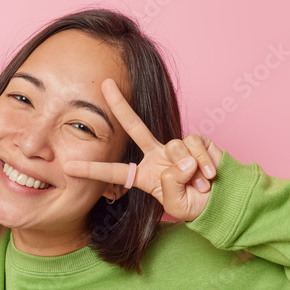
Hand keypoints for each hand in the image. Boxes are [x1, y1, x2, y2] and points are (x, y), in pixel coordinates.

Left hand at [63, 79, 222, 221]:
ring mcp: (176, 147)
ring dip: (190, 170)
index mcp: (144, 175)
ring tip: (200, 184)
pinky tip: (209, 173)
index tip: (67, 167)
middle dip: (121, 104)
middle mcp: (156, 156)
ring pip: (174, 147)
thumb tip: (179, 161)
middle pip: (135, 126)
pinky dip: (203, 161)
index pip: (114, 171)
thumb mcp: (176, 205)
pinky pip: (195, 145)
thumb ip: (170, 186)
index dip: (92, 169)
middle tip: (105, 84)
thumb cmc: (195, 205)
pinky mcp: (197, 141)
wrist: (222, 200)